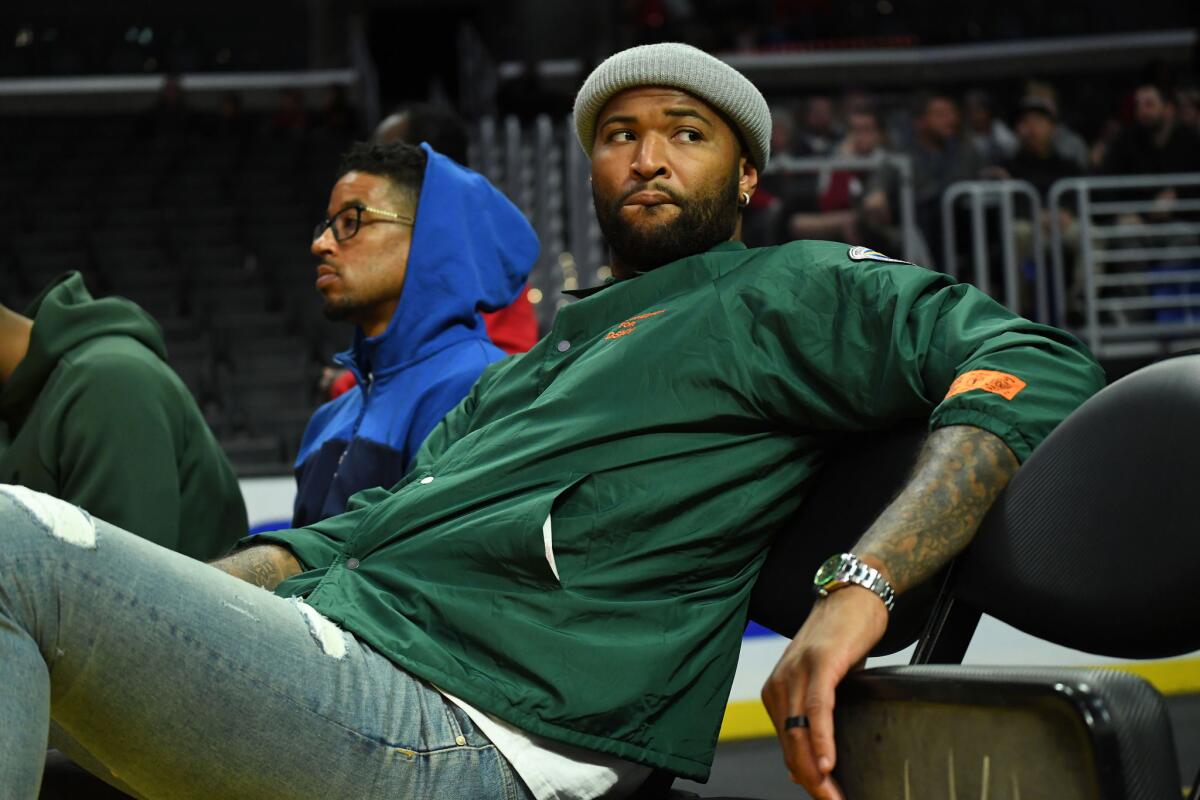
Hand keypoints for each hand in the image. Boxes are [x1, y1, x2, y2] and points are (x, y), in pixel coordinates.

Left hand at [761, 586, 888, 799]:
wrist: (855, 595)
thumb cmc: (843, 640)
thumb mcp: (825, 683)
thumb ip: (815, 718)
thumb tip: (812, 763)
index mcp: (778, 690)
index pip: (787, 746)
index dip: (804, 777)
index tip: (824, 798)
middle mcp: (781, 682)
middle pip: (791, 745)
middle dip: (810, 782)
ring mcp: (798, 670)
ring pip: (800, 732)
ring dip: (817, 771)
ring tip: (833, 796)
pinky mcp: (820, 662)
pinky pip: (817, 709)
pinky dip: (822, 739)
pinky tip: (829, 764)